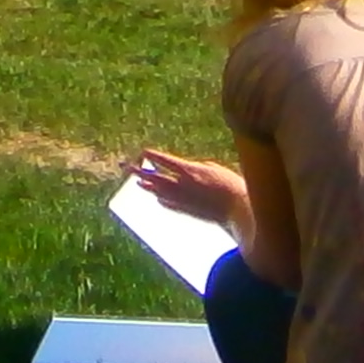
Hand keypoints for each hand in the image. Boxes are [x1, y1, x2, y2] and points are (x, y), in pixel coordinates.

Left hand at [128, 151, 251, 227]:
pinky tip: (157, 196)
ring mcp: (182, 199)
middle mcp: (181, 185)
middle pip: (154, 176)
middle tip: (126, 168)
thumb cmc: (229, 184)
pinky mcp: (186, 211)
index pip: (164, 160)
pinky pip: (168, 203)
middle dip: (139, 171)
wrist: (237, 208)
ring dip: (148, 186)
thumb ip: (195, 167)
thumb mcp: (212, 168)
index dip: (152, 155)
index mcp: (189, 170)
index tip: (143, 152)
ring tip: (139, 183)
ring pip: (158, 191)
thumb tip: (184, 169)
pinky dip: (161, 198)